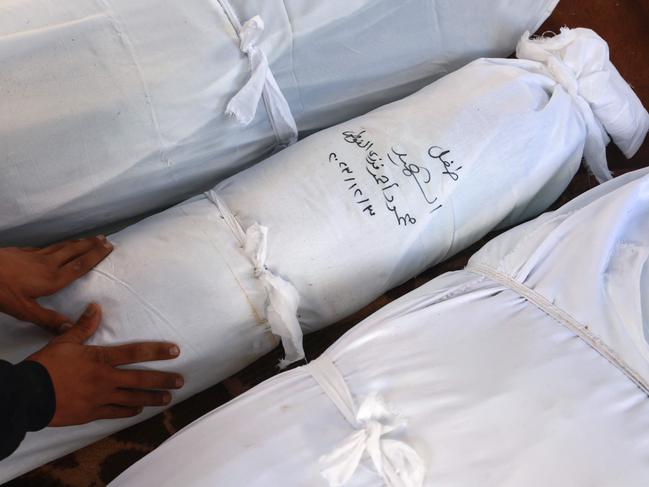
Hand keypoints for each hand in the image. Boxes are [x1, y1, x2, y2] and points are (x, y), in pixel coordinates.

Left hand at [0, 236, 112, 332]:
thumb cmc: (1, 291)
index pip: (80, 265)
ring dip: (76, 243)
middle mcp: (48, 264)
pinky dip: (56, 245)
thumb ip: (48, 319)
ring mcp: (34, 256)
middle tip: (104, 238)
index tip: (108, 246)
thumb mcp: (24, 310)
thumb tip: (71, 329)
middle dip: (90, 245)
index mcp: (52, 279)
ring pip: (61, 247)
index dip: (96, 255)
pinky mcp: (22, 253)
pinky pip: (45, 248)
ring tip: (87, 239)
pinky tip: (55, 246)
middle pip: (74, 251)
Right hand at [28, 303, 183, 425]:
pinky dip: (129, 411)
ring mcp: (100, 398)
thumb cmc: (46, 366)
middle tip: (181, 381)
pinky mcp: (91, 414)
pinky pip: (115, 413)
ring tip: (168, 399)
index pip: (135, 353)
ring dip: (152, 398)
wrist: (28, 395)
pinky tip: (138, 410)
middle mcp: (105, 379)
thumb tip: (95, 308)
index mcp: (101, 359)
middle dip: (163, 380)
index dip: (157, 352)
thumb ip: (83, 327)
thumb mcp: (65, 341)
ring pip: (133, 399)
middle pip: (141, 380)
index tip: (175, 351)